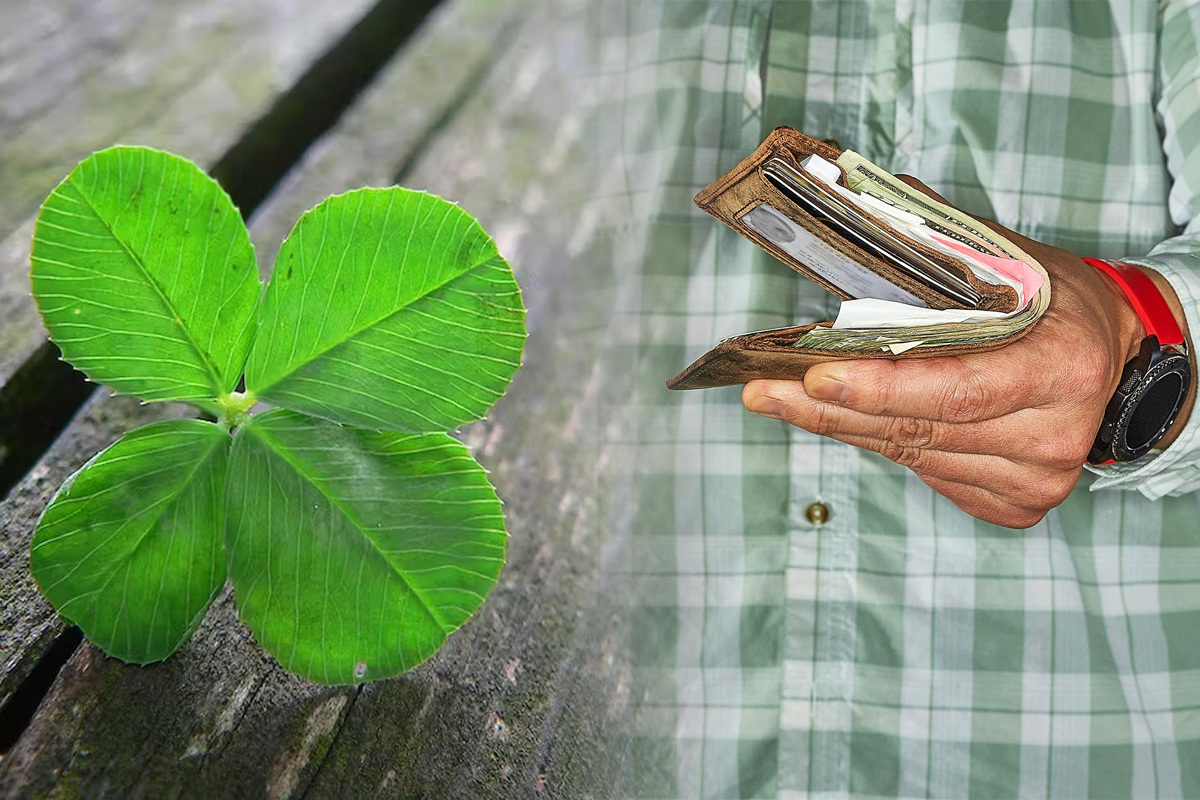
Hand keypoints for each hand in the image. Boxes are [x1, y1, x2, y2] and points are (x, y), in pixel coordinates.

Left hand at [742, 177, 1189, 528]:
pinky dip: (882, 443)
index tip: (815, 375)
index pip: (958, 388)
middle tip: (765, 389)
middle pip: (920, 428)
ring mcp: (1036, 478)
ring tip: (785, 397)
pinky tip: (847, 419)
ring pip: (913, 455)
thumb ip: (935, 244)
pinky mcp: (1015, 503)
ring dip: (845, 427)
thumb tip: (848, 200)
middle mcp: (1054, 434)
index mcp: (1063, 368)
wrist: (1113, 361)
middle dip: (830, 410)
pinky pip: (927, 475)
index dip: (881, 387)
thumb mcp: (1011, 262)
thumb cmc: (1054, 304)